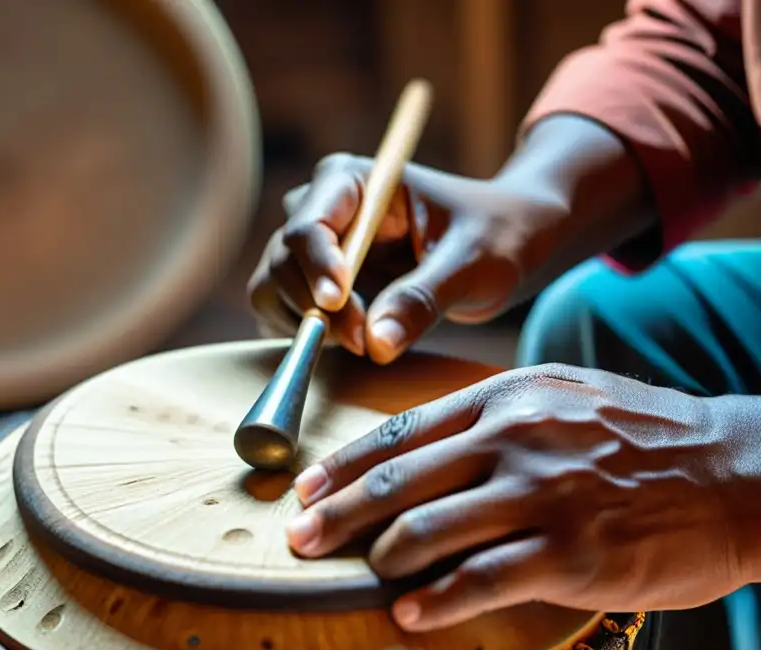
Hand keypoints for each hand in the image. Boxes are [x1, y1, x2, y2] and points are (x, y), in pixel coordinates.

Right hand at [247, 152, 568, 362]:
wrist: (501, 246)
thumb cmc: (495, 237)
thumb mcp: (474, 264)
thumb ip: (424, 299)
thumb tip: (376, 344)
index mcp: (353, 182)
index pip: (310, 224)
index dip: (318, 267)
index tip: (338, 306)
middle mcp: (319, 208)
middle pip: (282, 260)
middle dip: (315, 306)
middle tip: (363, 341)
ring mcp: (310, 249)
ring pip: (271, 288)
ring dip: (306, 324)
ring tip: (362, 340)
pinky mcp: (310, 285)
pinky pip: (280, 314)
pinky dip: (304, 335)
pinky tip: (351, 340)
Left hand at [285, 364, 759, 630]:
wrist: (736, 471)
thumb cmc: (640, 437)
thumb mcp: (560, 397)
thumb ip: (490, 415)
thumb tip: (418, 448)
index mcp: (505, 398)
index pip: (400, 432)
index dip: (343, 465)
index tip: (304, 488)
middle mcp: (514, 439)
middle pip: (397, 481)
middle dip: (335, 515)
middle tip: (297, 539)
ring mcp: (541, 495)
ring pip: (428, 530)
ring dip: (380, 559)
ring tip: (362, 575)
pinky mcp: (570, 552)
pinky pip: (479, 580)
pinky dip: (434, 601)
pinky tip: (409, 612)